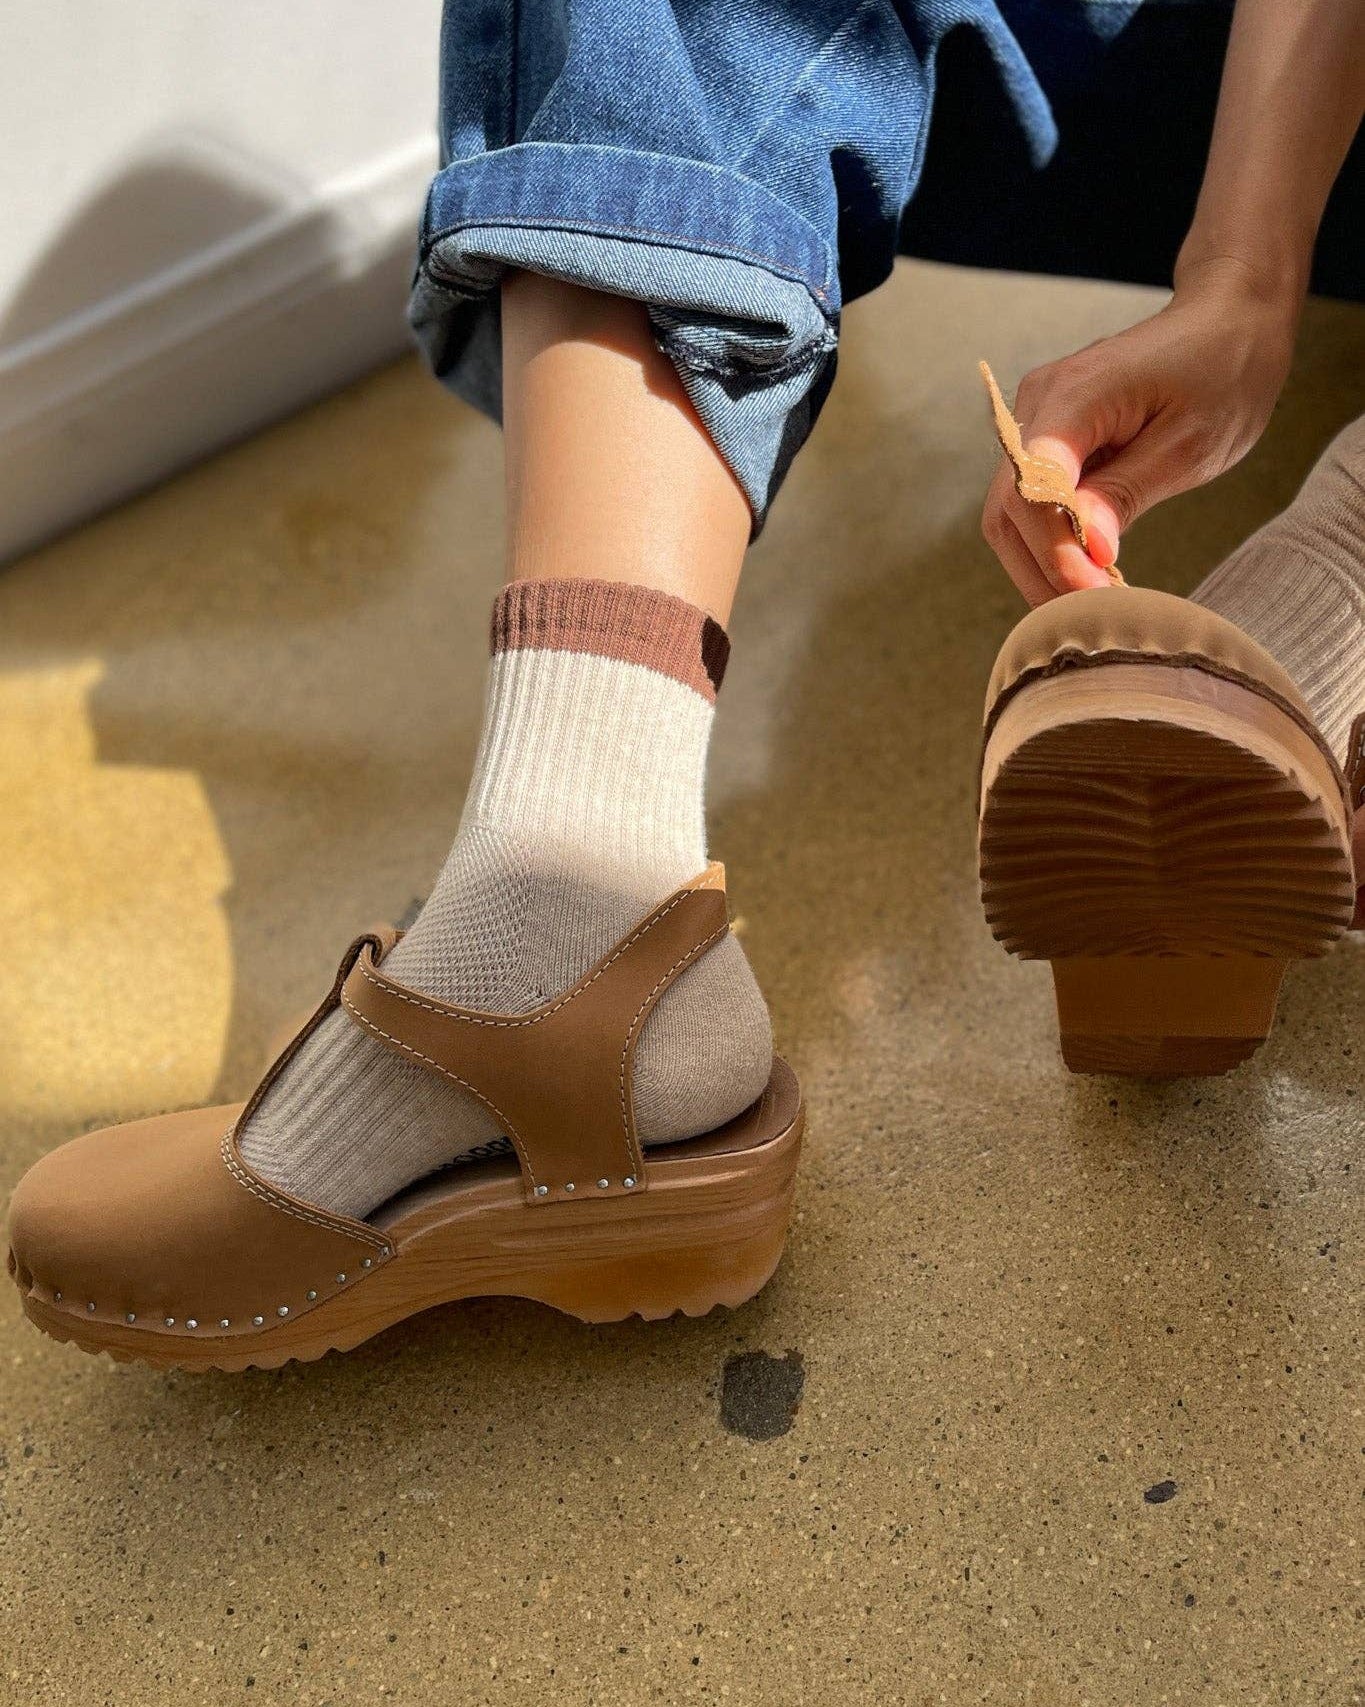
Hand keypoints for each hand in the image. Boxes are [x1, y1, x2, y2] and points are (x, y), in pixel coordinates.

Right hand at [981, 258, 1298, 605]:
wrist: (1227, 318)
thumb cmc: (1222, 371)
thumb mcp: (1190, 442)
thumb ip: (1128, 492)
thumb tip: (1085, 549)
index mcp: (1074, 396)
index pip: (1034, 490)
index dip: (1056, 551)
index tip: (1095, 592)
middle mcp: (1038, 404)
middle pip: (1007, 510)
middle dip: (1042, 571)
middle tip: (1091, 616)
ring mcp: (1037, 418)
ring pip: (1010, 513)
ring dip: (1042, 564)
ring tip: (1089, 601)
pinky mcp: (1049, 435)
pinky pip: (1031, 501)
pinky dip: (1051, 542)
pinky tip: (1086, 569)